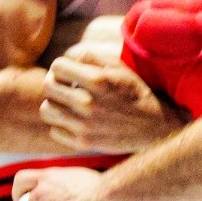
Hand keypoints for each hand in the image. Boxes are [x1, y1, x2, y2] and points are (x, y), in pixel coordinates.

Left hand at [39, 47, 184, 153]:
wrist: (154, 128)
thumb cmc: (135, 94)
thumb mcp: (120, 69)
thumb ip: (92, 58)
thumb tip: (69, 58)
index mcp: (97, 80)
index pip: (57, 67)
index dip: (61, 68)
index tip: (68, 74)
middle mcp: (88, 103)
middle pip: (48, 86)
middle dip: (55, 83)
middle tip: (65, 88)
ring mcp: (84, 125)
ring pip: (47, 110)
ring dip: (55, 105)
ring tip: (68, 105)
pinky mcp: (83, 143)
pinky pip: (55, 131)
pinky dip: (61, 126)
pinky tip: (75, 122)